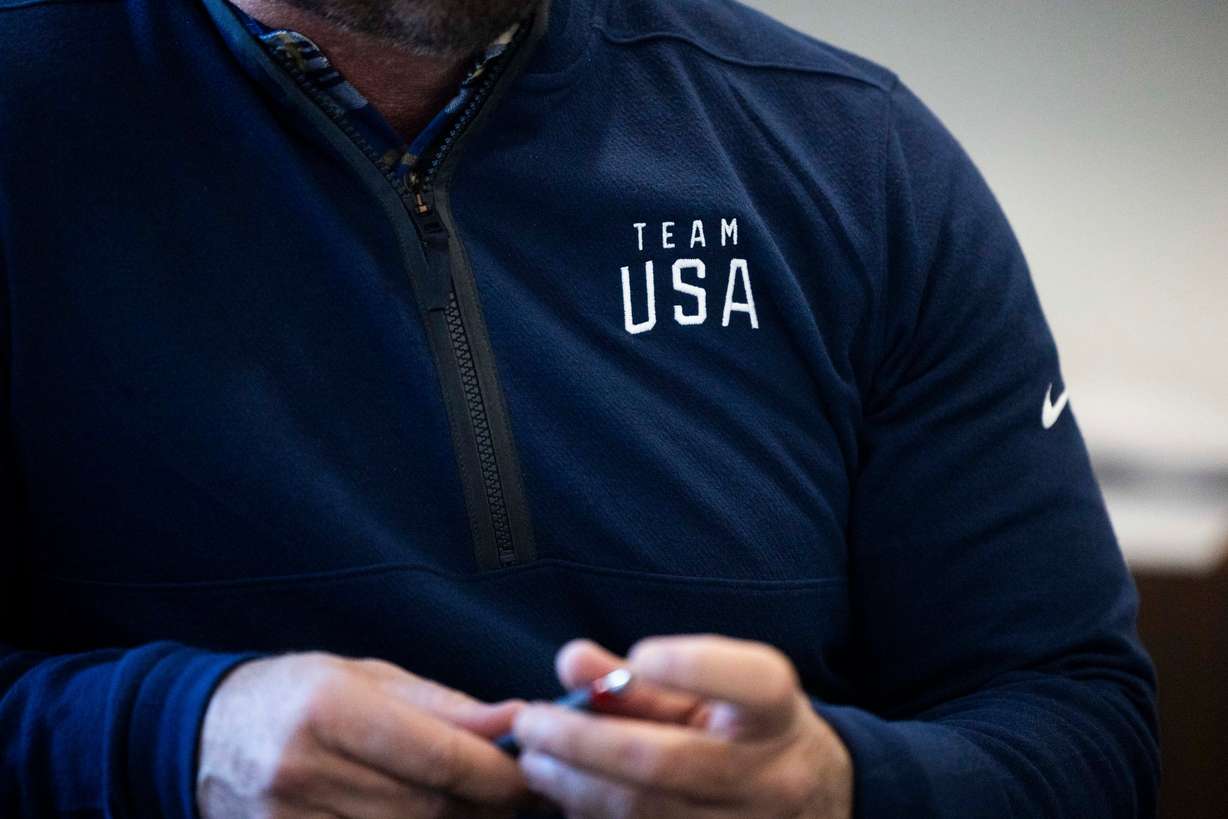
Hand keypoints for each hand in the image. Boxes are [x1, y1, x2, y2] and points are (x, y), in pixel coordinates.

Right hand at [196, 652, 528, 817]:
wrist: (199, 736)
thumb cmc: (299, 695)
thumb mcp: (369, 679)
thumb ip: (446, 706)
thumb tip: (518, 720)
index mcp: (331, 709)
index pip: (439, 757)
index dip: (500, 774)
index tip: (538, 773)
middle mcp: (305, 771)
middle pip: (430, 810)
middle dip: (487, 806)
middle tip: (520, 793)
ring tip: (474, 805)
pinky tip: (427, 818)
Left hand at [511, 635, 852, 818]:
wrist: (811, 804)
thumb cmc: (746, 734)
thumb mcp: (714, 696)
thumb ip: (642, 679)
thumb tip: (571, 661)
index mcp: (777, 717)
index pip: (755, 683)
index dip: (694, 665)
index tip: (642, 654)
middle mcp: (769, 779)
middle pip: (665, 762)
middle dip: (581, 741)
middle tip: (530, 723)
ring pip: (643, 814)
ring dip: (572, 786)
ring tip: (535, 759)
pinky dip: (592, 816)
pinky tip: (567, 796)